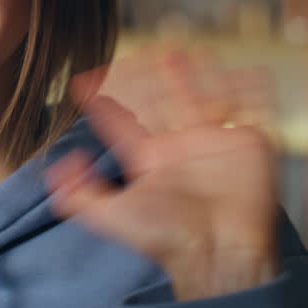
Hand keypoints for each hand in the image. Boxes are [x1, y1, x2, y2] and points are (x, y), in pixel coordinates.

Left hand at [46, 48, 279, 300]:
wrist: (219, 253)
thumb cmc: (167, 240)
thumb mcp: (112, 216)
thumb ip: (79, 195)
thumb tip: (56, 169)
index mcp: (150, 159)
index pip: (122, 124)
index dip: (103, 106)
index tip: (82, 84)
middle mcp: (180, 150)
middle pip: (162, 104)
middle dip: (150, 81)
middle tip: (139, 54)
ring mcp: (214, 145)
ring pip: (201, 100)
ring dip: (192, 77)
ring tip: (181, 53)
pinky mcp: (248, 145)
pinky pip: (250, 111)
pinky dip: (251, 90)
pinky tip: (250, 71)